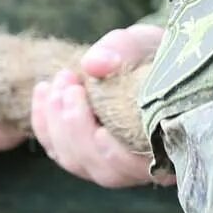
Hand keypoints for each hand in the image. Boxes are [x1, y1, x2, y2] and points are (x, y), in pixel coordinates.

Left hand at [32, 24, 167, 188]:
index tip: (101, 127)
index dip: (114, 154)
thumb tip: (94, 64)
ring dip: (58, 124)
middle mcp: (142, 166)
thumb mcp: (148, 43)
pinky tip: (43, 89)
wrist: (149, 56)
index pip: (140, 167)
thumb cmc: (156, 53)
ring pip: (77, 163)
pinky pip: (57, 150)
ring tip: (60, 82)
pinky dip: (44, 122)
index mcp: (169, 147)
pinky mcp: (84, 155)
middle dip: (78, 129)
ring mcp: (110, 164)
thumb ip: (126, 50)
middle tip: (71, 86)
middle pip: (104, 169)